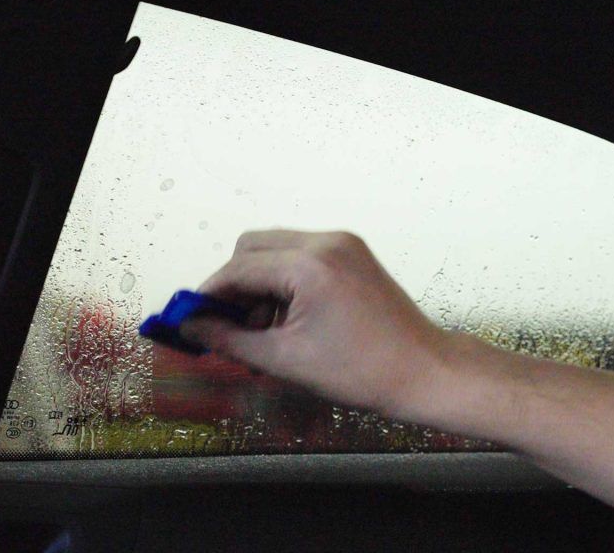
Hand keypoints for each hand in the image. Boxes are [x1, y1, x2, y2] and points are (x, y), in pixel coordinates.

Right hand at [181, 230, 451, 414]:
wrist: (423, 371)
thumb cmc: (363, 371)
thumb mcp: (284, 360)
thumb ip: (229, 340)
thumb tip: (191, 328)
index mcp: (310, 264)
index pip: (238, 268)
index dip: (207, 296)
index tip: (190, 319)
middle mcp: (327, 242)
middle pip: (252, 248)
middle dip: (233, 287)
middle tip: (228, 329)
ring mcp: (344, 244)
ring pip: (276, 250)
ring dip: (259, 285)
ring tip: (263, 333)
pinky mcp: (354, 254)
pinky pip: (302, 256)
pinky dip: (285, 282)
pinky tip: (287, 320)